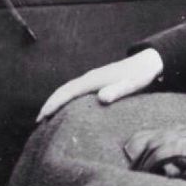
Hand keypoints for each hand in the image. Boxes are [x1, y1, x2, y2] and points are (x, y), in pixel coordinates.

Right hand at [36, 48, 163, 121]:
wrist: (147, 62)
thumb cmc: (139, 76)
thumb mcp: (131, 85)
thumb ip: (117, 91)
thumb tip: (102, 98)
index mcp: (94, 80)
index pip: (67, 92)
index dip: (54, 104)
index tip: (42, 117)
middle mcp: (89, 78)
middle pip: (63, 90)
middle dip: (50, 104)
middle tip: (38, 122)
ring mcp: (92, 78)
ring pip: (68, 90)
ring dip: (56, 102)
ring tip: (47, 118)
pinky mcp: (96, 81)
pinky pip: (75, 90)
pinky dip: (65, 98)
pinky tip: (67, 109)